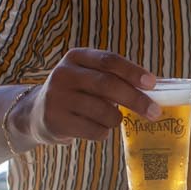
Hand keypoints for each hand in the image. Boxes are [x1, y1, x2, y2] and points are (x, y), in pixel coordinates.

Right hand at [25, 48, 158, 143]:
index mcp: (76, 57)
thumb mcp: (88, 76)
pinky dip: (103, 132)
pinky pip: (94, 130)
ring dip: (116, 119)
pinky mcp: (56, 121)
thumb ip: (114, 78)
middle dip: (135, 99)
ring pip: (103, 111)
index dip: (132, 71)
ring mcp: (57, 98)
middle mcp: (64, 74)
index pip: (108, 60)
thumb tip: (154, 90)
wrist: (35, 113)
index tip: (152, 83)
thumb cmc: (76, 93)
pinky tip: (95, 128)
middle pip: (107, 85)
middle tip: (155, 112)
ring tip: (112, 119)